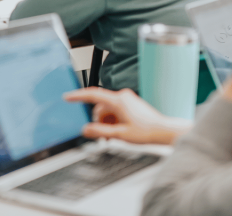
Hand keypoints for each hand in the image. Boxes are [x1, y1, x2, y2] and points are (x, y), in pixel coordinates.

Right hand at [63, 88, 190, 144]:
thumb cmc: (146, 132)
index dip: (78, 96)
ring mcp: (127, 99)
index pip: (93, 95)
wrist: (164, 131)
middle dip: (100, 121)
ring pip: (107, 110)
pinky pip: (114, 110)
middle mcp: (122, 96)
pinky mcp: (130, 103)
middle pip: (100, 107)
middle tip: (106, 136)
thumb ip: (100, 131)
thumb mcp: (120, 135)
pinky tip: (119, 130)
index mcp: (118, 101)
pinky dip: (113, 120)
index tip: (68, 97)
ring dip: (107, 122)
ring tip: (115, 135)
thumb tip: (86, 129)